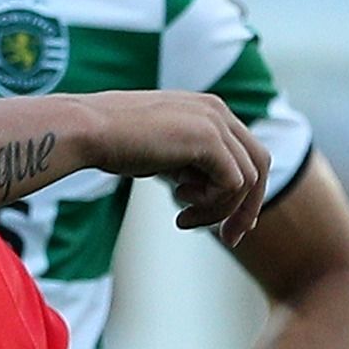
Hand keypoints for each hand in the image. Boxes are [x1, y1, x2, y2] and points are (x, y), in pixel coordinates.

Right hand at [72, 92, 269, 245]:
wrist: (88, 131)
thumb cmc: (114, 143)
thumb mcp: (163, 153)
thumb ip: (189, 165)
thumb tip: (205, 193)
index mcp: (208, 110)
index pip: (247, 152)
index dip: (245, 193)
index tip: (230, 224)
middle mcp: (218, 110)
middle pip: (260, 164)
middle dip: (248, 207)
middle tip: (230, 239)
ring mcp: (215, 122)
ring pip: (248, 180)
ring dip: (220, 211)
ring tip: (184, 220)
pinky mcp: (208, 139)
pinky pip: (233, 185)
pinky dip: (212, 206)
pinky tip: (179, 209)